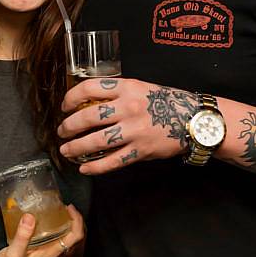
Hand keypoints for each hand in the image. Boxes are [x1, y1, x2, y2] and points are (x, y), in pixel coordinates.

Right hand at [0, 205, 84, 256]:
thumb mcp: (13, 252)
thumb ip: (22, 236)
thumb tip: (30, 216)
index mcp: (51, 254)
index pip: (75, 237)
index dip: (77, 220)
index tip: (68, 208)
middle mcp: (52, 255)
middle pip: (74, 237)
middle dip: (73, 220)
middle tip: (65, 207)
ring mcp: (47, 256)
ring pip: (65, 239)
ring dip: (66, 225)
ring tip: (57, 212)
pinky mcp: (40, 256)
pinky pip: (55, 241)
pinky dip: (56, 230)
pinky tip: (44, 224)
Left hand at [57, 77, 200, 173]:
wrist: (194, 119)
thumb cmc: (167, 102)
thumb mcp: (142, 88)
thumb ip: (118, 93)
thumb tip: (89, 102)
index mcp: (128, 88)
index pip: (90, 88)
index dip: (71, 98)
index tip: (65, 106)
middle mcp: (129, 107)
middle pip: (88, 117)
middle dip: (69, 126)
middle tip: (61, 132)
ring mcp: (134, 130)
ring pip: (96, 141)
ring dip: (76, 148)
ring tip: (67, 151)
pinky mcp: (140, 150)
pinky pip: (113, 161)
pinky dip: (96, 167)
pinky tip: (85, 168)